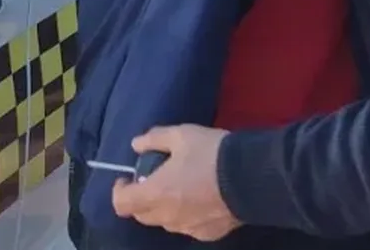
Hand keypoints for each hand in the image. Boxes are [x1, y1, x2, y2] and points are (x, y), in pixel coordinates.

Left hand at [111, 125, 239, 240]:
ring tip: (181, 188)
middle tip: (155, 179)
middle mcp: (167, 217)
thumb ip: (154, 138)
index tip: (127, 178)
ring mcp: (187, 228)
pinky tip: (201, 199)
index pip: (121, 204)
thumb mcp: (181, 135)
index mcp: (155, 194)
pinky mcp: (207, 234)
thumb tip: (136, 145)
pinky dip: (187, 215)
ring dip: (164, 208)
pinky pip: (188, 226)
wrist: (251, 176)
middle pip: (142, 215)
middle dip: (141, 198)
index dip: (119, 191)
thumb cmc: (211, 153)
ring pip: (165, 222)